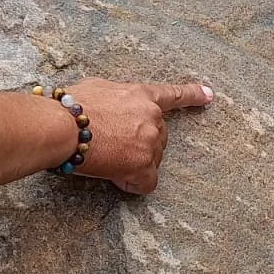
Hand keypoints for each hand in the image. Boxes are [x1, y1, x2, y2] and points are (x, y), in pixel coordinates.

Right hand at [73, 77, 212, 194]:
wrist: (64, 126)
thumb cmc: (70, 107)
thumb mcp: (97, 89)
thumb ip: (116, 99)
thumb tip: (112, 108)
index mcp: (141, 95)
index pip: (172, 94)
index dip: (192, 95)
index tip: (209, 96)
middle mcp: (152, 116)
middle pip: (158, 137)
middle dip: (140, 145)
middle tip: (111, 146)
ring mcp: (150, 141)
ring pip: (151, 161)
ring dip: (132, 163)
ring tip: (104, 157)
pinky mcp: (143, 164)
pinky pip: (146, 183)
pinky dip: (132, 184)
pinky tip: (115, 178)